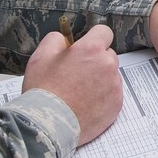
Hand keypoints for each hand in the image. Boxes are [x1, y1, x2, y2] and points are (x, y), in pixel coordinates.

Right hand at [23, 24, 121, 143]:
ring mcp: (114, 86)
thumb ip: (56, 39)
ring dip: (100, 78)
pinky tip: (86, 103)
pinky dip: (103, 96)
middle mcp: (108, 65)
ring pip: (111, 75)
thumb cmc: (43, 90)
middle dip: (96, 60)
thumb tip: (65, 39)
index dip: (93, 38)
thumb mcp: (41, 56)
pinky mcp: (116, 105)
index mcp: (91, 49)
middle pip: (108, 55)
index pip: (104, 32)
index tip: (85, 47)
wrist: (49, 124)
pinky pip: (113, 94)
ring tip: (80, 91)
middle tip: (77, 73)